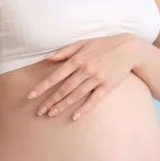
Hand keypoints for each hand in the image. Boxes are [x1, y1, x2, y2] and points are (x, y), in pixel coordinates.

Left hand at [27, 34, 144, 120]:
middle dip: (50, 100)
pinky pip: (94, 100)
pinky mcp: (107, 86)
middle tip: (38, 111)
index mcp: (77, 59)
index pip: (56, 75)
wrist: (128, 49)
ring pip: (76, 95)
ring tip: (51, 114)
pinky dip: (84, 109)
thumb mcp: (83, 43)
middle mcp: (85, 69)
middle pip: (64, 88)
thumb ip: (65, 51)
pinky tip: (74, 117)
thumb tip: (47, 57)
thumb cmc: (103, 45)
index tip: (31, 95)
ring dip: (62, 106)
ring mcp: (96, 78)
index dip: (43, 86)